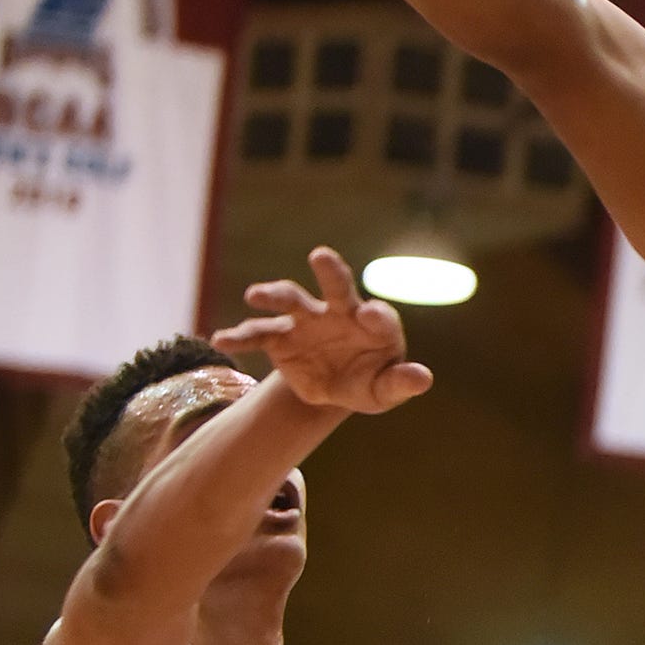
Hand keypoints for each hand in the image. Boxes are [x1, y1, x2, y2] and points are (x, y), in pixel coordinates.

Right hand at [211, 249, 432, 414]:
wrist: (334, 386)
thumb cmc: (369, 382)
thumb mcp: (386, 389)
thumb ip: (401, 382)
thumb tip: (423, 378)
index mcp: (373, 323)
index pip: (379, 315)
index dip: (376, 314)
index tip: (370, 313)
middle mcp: (338, 312)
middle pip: (336, 286)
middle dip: (331, 270)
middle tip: (321, 256)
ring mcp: (306, 321)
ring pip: (290, 300)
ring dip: (274, 294)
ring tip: (255, 293)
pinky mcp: (280, 339)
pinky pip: (258, 334)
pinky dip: (240, 336)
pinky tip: (221, 340)